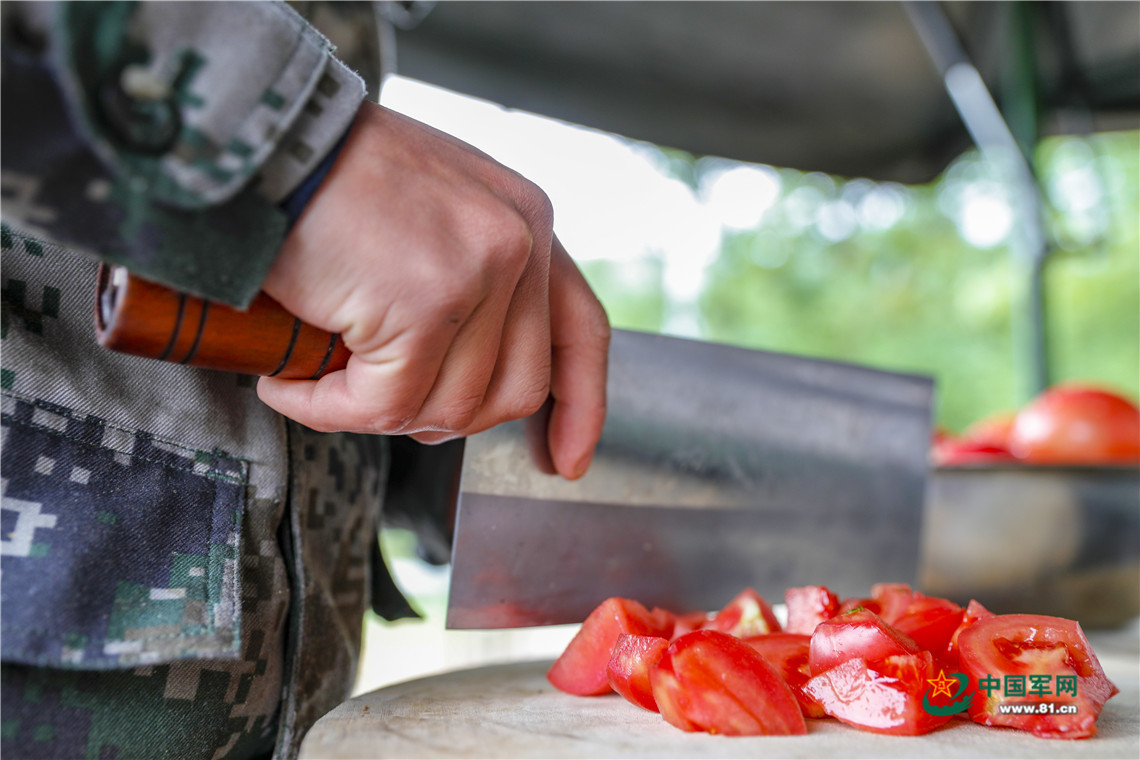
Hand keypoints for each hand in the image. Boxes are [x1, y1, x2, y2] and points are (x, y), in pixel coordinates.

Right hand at [257, 102, 609, 479]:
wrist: (265, 137)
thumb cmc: (327, 173)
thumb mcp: (432, 210)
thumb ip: (472, 276)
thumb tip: (467, 367)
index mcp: (526, 221)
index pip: (580, 331)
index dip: (580, 403)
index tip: (566, 459)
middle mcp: (517, 244)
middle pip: (516, 389)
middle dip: (445, 417)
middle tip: (376, 398)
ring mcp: (476, 275)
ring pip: (449, 408)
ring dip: (374, 412)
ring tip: (318, 374)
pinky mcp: (423, 307)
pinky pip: (383, 406)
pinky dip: (327, 409)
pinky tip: (290, 381)